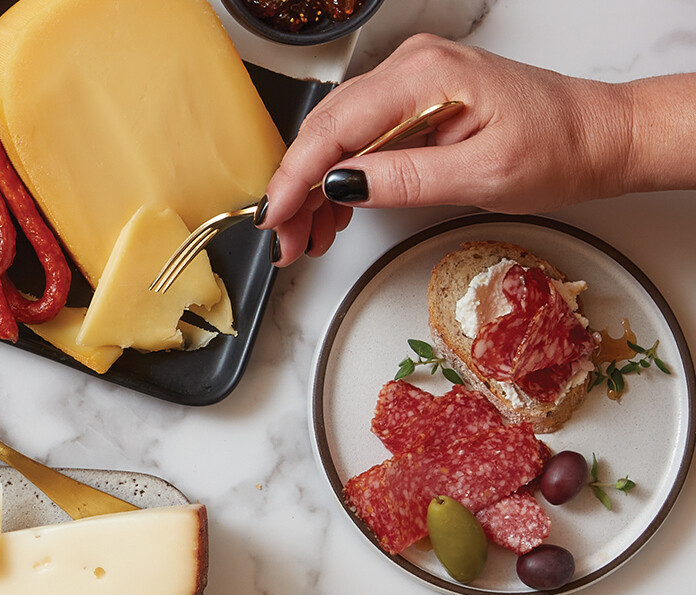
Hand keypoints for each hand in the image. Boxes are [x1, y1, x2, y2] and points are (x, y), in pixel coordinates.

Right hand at [261, 34, 634, 263]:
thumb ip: (406, 177)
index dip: (295, 176)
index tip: (275, 218)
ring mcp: (413, 80)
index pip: (334, 127)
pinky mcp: (418, 98)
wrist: (602, 135)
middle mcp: (412, 67)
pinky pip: (362, 134)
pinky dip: (343, 174)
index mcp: (426, 76)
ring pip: (338, 135)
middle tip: (287, 242)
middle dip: (297, 189)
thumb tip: (340, 183)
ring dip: (316, 187)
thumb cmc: (561, 149)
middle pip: (327, 130)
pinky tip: (336, 210)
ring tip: (309, 238)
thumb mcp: (484, 174)